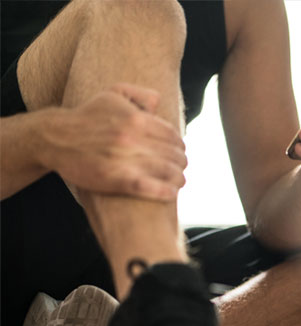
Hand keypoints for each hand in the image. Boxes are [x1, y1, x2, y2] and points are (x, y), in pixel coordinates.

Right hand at [43, 83, 186, 200]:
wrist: (55, 138)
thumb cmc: (87, 117)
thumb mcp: (111, 95)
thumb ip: (138, 94)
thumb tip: (158, 101)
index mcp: (136, 119)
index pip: (172, 136)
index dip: (179, 145)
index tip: (180, 151)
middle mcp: (132, 138)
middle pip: (172, 154)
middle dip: (180, 162)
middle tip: (181, 167)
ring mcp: (124, 160)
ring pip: (166, 171)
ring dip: (178, 178)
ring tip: (179, 181)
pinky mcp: (116, 179)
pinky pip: (150, 187)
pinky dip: (165, 191)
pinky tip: (171, 193)